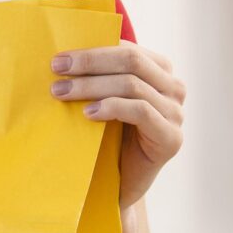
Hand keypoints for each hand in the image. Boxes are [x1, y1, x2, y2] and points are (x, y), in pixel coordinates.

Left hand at [52, 44, 184, 206]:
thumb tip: (61, 55)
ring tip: (61, 93)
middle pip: (131, 61)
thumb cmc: (105, 138)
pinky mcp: (171, 138)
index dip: (93, 50)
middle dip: (90, 62)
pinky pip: (142, 111)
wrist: (117, 184)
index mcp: (159, 71)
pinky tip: (88, 113)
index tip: (58, 59)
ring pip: (132, 85)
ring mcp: (176, 112)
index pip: (127, 48)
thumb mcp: (101, 100)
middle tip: (56, 69)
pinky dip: (112, 107)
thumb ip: (96, 76)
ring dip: (92, 86)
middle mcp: (173, 88)